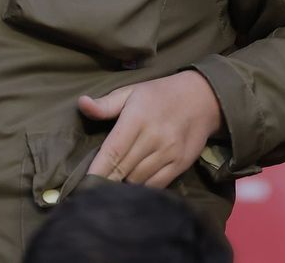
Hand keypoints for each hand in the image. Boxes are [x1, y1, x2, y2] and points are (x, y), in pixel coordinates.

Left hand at [80, 71, 224, 187]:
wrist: (202, 98)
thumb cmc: (160, 95)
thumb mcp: (131, 92)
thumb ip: (106, 104)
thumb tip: (81, 103)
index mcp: (138, 118)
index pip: (113, 151)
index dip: (97, 170)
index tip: (83, 184)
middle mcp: (154, 137)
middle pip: (123, 169)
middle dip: (105, 182)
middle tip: (90, 192)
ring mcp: (169, 153)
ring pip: (138, 180)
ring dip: (123, 185)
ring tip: (110, 188)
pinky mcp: (181, 164)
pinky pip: (156, 185)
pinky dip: (142, 188)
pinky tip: (132, 186)